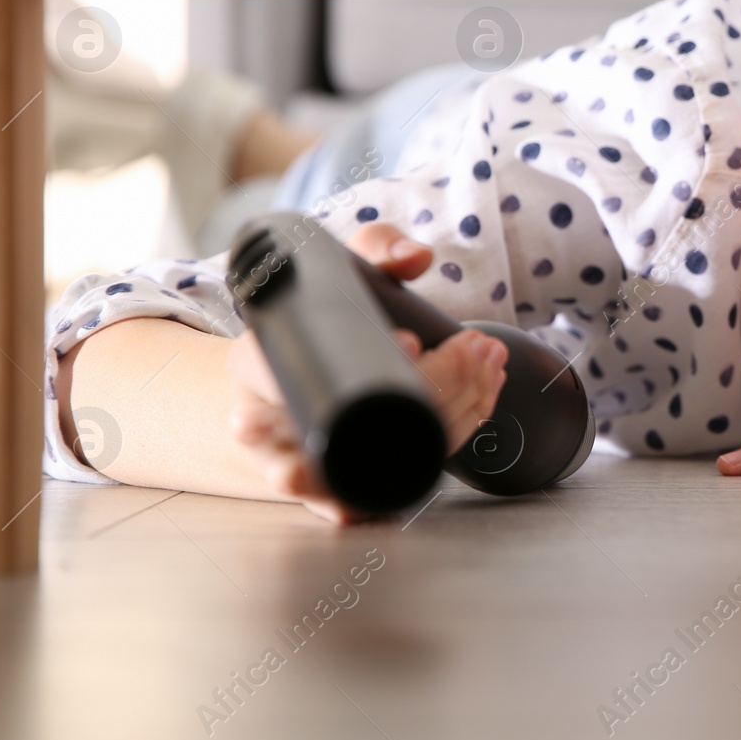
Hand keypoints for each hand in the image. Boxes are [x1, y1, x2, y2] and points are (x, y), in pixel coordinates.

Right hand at [224, 222, 507, 522]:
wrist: (279, 383)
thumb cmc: (306, 328)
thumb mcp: (328, 272)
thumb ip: (374, 248)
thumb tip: (416, 257)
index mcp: (254, 369)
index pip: (301, 377)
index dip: (361, 368)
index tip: (410, 341)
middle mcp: (270, 430)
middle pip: (359, 429)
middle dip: (433, 388)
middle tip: (470, 351)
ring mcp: (306, 469)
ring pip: (388, 462)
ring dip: (453, 418)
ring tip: (487, 368)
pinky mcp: (341, 491)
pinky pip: (400, 482)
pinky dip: (449, 443)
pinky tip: (479, 402)